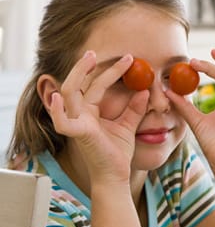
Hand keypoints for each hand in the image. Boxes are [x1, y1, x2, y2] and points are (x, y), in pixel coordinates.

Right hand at [49, 51, 148, 182]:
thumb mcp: (128, 125)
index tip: (130, 58)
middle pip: (78, 84)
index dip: (112, 71)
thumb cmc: (118, 153)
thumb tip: (145, 90)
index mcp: (90, 112)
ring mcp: (77, 123)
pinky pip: (62, 122)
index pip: (97, 85)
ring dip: (77, 74)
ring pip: (69, 94)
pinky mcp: (78, 135)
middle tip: (96, 51)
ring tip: (89, 58)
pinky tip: (59, 98)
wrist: (116, 176)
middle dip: (85, 66)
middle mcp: (80, 115)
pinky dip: (57, 111)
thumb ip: (135, 108)